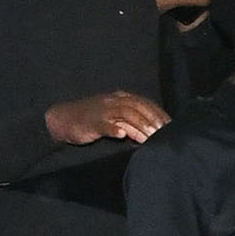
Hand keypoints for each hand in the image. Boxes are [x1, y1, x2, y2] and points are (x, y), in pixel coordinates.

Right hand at [46, 91, 168, 145]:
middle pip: (138, 107)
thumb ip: (131, 126)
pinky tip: (122, 135)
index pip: (144, 103)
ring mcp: (102, 111)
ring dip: (139, 125)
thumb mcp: (114, 121)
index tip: (171, 125)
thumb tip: (149, 135)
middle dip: (153, 119)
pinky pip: (104, 125)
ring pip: (124, 114)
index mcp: (120, 99)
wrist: (63, 119)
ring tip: (150, 136)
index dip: (158, 113)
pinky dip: (113, 129)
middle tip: (164, 132)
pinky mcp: (91, 122)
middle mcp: (113, 102)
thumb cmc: (91, 120)